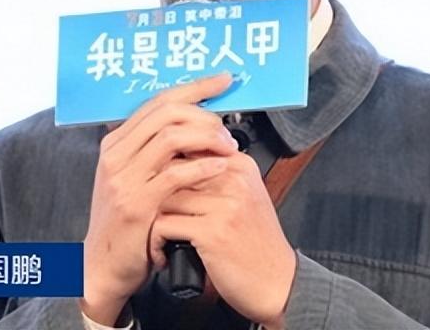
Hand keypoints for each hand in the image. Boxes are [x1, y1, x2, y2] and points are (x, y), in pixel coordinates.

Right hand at [80, 73, 239, 324]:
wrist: (102, 268)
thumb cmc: (127, 223)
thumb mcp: (133, 179)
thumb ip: (155, 152)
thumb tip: (196, 125)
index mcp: (116, 143)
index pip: (158, 101)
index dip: (195, 87)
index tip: (224, 81)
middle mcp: (115, 155)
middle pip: (167, 112)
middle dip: (205, 114)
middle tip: (227, 128)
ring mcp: (124, 179)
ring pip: (172, 136)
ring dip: (208, 137)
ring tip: (228, 148)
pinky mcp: (137, 204)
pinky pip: (176, 174)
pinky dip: (203, 166)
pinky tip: (220, 167)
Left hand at [150, 151, 297, 326]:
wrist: (278, 283)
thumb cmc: (258, 245)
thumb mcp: (245, 199)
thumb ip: (217, 177)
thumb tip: (175, 162)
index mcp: (241, 166)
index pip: (190, 146)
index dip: (166, 168)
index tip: (159, 188)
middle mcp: (234, 180)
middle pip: (172, 169)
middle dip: (154, 194)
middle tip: (151, 215)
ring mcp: (225, 204)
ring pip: (163, 196)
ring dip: (151, 220)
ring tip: (157, 238)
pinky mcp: (212, 231)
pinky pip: (163, 225)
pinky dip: (155, 242)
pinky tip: (163, 254)